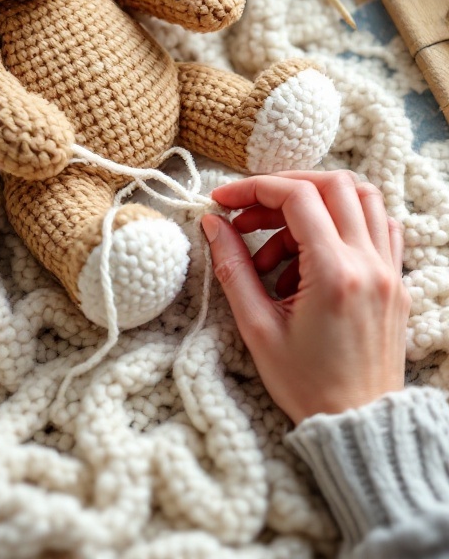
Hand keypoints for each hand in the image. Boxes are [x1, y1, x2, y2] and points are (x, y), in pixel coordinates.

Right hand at [201, 171, 410, 423]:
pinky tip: (317, 247)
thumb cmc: (307, 385)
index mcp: (335, 274)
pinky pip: (380, 226)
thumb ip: (233, 269)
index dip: (254, 188)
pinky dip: (348, 219)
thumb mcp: (258, 329)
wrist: (358, 424)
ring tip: (281, 235)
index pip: (297, 197)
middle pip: (333, 184)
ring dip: (318, 198)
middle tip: (249, 214)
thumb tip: (213, 225)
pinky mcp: (396, 280)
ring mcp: (389, 269)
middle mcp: (369, 263)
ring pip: (364, 196)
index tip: (225, 201)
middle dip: (284, 187)